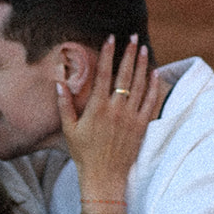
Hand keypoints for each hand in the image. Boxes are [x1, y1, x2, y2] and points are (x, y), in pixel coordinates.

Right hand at [58, 36, 162, 197]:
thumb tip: (59, 83)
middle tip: (132, 37)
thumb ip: (64, 105)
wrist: (104, 176)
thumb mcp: (69, 129)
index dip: (108, 54)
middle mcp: (116, 110)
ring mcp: (131, 118)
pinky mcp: (141, 126)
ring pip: (140, 85)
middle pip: (125, 75)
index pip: (103, 74)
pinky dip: (153, 86)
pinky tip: (154, 72)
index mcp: (97, 108)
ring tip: (143, 48)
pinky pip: (150, 102)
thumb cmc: (83, 153)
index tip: (111, 38)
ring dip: (142, 65)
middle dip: (129, 54)